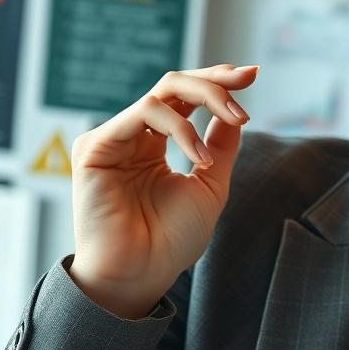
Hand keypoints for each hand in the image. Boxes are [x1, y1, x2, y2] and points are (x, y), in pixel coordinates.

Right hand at [69, 63, 258, 316]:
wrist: (140, 275)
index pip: (186, 99)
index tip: (252, 74)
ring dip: (209, 99)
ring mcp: (114, 138)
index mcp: (155, 144)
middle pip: (175, 85)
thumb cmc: (171, 240)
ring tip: (237, 123)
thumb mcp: (210, 183)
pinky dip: (181, 128)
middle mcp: (133, 136)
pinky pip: (145, 112)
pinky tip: (200, 158)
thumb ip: (220, 144)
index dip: (218, 82)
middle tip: (249, 77)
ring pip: (163, 90)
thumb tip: (236, 109)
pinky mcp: (96, 146)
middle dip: (216, 78)